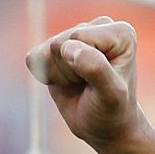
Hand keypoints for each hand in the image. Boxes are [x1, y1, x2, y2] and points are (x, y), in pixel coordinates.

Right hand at [25, 16, 146, 150]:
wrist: (104, 126)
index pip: (78, 36)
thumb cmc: (113, 111)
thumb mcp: (111, 95)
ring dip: (60, 75)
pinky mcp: (56, 47)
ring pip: (46, 51)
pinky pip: (34, 58)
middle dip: (71, 71)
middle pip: (60, 43)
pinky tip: (68, 82)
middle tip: (90, 86)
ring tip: (81, 84)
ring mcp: (77, 35)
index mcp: (120, 33)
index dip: (83, 66)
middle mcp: (99, 27)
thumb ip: (96, 69)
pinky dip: (47, 76)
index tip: (102, 82)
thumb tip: (69, 48)